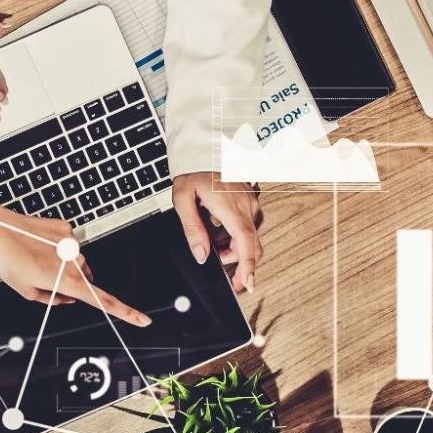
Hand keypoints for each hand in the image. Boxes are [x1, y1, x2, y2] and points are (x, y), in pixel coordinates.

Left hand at [0, 200, 150, 326]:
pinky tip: (38, 244)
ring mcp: (72, 243)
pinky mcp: (66, 228)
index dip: (125, 312)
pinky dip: (57, 246)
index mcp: (67, 281)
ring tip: (36, 258)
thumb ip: (52, 300)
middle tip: (43, 277)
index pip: (103, 301)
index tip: (142, 319)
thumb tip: (65, 298)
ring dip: (62, 264)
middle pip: (85, 279)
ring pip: (76, 261)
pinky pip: (68, 243)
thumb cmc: (9, 260)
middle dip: (71, 282)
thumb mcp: (26, 291)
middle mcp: (75, 261)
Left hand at [170, 172, 262, 291]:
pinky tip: (217, 231)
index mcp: (230, 207)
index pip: (246, 243)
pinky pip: (246, 226)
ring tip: (211, 242)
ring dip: (232, 247)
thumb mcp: (183, 199)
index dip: (248, 266)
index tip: (247, 284)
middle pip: (250, 245)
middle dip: (237, 262)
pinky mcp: (249, 201)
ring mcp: (250, 203)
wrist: (206, 149)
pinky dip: (233, 235)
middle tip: (222, 271)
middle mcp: (246, 207)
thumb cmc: (194, 171)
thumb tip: (201, 254)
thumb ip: (192, 229)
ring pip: (247, 237)